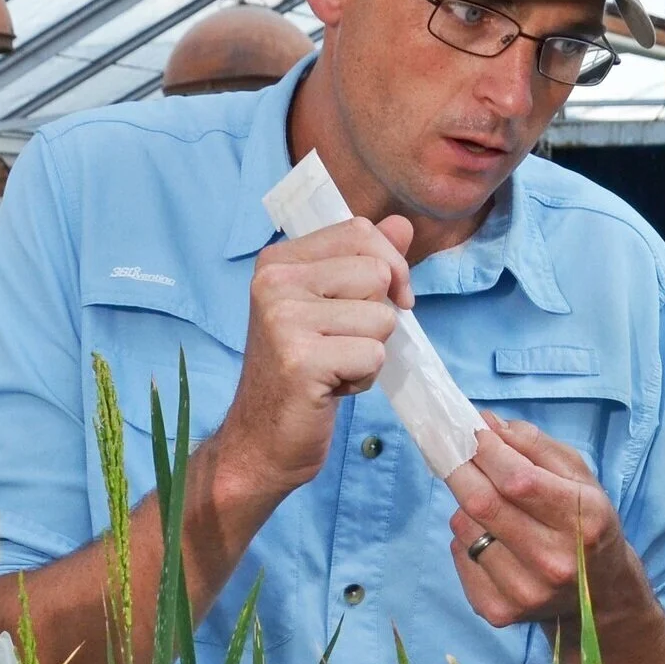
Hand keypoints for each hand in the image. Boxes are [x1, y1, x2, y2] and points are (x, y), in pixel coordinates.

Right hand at [210, 213, 413, 503]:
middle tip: (343, 344)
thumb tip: (402, 223)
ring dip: (370, 352)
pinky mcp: (300, 359)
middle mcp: (274, 282)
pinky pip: (373, 355)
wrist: (262, 440)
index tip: (390, 301)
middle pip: (376, 273)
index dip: (391, 266)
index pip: (360, 232)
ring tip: (334, 367)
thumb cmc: (302, 373)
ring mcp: (283, 319)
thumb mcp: (331, 308)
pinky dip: (363, 379)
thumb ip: (365, 262)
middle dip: (379, 316)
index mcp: (278, 261)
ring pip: (381, 318)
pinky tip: (331, 388)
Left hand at [445, 416, 640, 629]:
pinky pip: (459, 554)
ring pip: (465, 526)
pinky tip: (490, 536)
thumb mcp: (580, 478)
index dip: (488, 450)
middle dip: (462, 467)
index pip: (518, 480)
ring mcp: (524, 591)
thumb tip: (487, 424)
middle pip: (483, 503)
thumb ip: (535, 446)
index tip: (474, 430)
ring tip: (488, 502)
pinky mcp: (499, 611)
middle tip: (456, 449)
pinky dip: (465, 535)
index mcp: (583, 522)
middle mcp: (555, 562)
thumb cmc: (588, 525)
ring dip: (466, 503)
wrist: (601, 596)